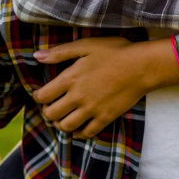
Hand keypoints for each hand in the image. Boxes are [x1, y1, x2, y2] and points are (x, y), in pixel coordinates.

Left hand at [32, 37, 154, 138]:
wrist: (142, 66)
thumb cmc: (114, 52)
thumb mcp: (85, 45)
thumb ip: (59, 52)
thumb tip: (37, 56)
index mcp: (70, 78)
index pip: (43, 96)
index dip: (38, 96)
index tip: (41, 94)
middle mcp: (78, 97)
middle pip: (51, 114)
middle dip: (47, 112)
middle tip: (50, 107)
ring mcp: (92, 109)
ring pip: (66, 126)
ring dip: (60, 124)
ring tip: (62, 118)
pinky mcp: (106, 118)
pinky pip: (87, 133)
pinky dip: (78, 133)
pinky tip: (78, 128)